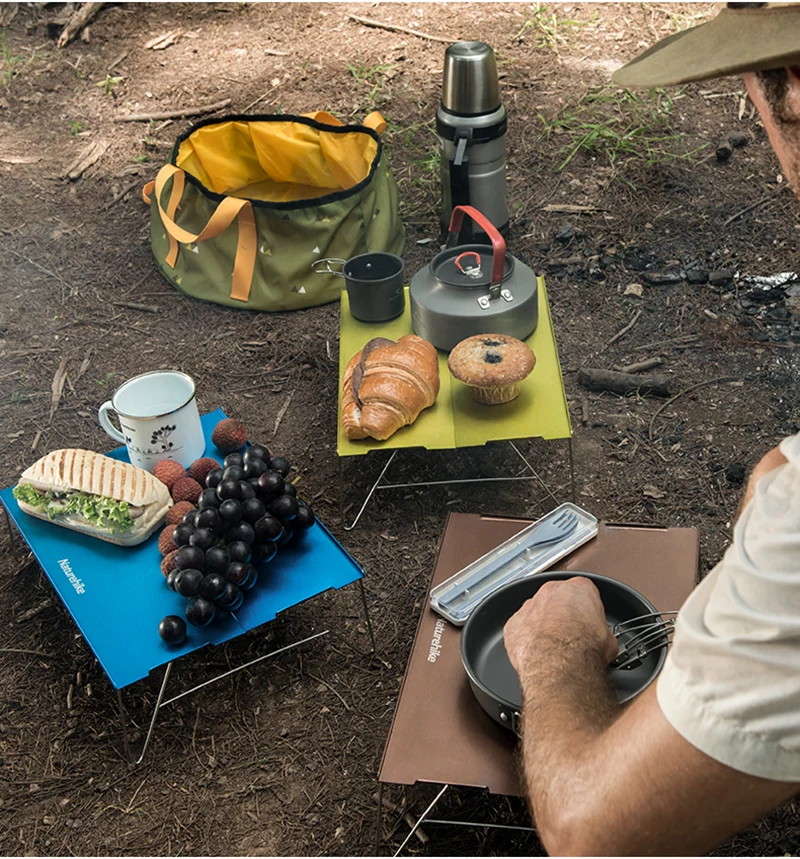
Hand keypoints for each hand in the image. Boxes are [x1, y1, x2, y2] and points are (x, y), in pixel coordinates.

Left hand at [503, 577, 618, 679]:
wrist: (559, 665)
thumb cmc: (583, 649)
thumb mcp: (609, 640)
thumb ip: (601, 632)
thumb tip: (604, 643)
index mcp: (579, 589)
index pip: (585, 593)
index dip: (588, 611)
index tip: (588, 624)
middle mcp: (551, 592)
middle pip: (557, 599)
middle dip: (562, 615)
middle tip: (570, 636)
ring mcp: (529, 606)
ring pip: (535, 612)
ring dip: (542, 626)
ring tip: (552, 648)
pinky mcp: (513, 624)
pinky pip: (519, 629)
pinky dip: (525, 639)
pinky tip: (535, 653)